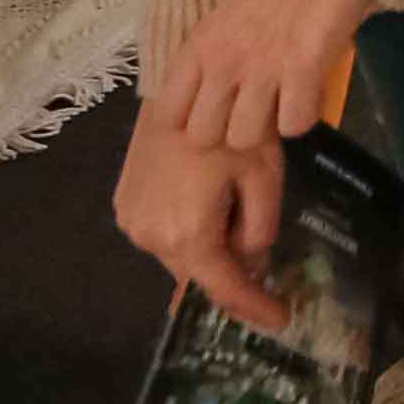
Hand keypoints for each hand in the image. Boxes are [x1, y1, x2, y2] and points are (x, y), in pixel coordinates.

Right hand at [116, 108, 294, 329]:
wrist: (180, 83)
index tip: (280, 320)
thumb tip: (255, 261)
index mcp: (186, 234)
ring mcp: (130, 221)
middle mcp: (149, 238)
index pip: (223, 288)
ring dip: (208, 252)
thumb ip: (260, 228)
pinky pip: (161, 234)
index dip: (253, 307)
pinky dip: (187, 234)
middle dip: (232, 276)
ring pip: (178, 255)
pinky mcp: (123, 204)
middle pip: (198, 273)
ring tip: (239, 229)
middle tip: (267, 274)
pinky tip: (210, 212)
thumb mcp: (263, 176)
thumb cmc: (230, 125)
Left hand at [146, 0, 367, 157]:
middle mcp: (221, 63)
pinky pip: (294, 126)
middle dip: (227, 130)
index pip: (167, 111)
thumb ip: (213, 55)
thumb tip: (212, 95)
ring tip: (282, 104)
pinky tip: (309, 95)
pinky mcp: (301, 72)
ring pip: (244, 138)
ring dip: (267, 128)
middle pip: (203, 136)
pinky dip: (304, 116)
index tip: (213, 113)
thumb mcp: (226, 16)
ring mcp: (260, 70)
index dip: (189, 120)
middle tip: (251, 112)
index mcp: (198, 46)